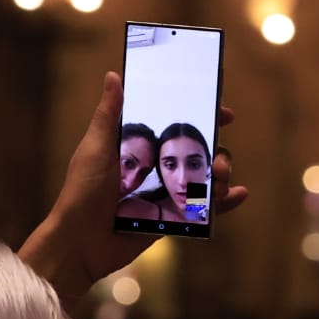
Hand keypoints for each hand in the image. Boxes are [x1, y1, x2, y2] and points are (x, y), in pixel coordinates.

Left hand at [20, 72, 247, 303]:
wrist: (79, 242)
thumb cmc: (82, 192)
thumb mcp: (95, 148)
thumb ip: (108, 115)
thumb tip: (113, 76)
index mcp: (139, 149)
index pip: (174, 127)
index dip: (200, 119)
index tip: (223, 114)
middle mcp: (155, 169)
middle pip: (196, 154)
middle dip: (216, 152)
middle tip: (219, 158)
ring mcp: (165, 195)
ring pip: (203, 180)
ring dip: (220, 176)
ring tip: (219, 181)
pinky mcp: (171, 219)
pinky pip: (203, 211)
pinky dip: (224, 203)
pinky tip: (239, 194)